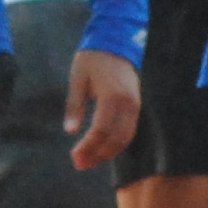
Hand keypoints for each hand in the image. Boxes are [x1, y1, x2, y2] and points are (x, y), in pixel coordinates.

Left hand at [64, 49, 141, 171]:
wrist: (114, 43)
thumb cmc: (92, 61)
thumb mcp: (77, 80)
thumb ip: (75, 106)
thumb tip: (70, 131)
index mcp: (112, 95)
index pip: (101, 130)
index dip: (88, 147)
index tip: (74, 157)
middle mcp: (128, 103)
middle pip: (116, 139)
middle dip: (98, 155)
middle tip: (80, 164)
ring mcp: (135, 105)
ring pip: (126, 138)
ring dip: (108, 153)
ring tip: (89, 161)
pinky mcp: (136, 105)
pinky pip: (129, 131)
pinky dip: (116, 143)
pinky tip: (101, 149)